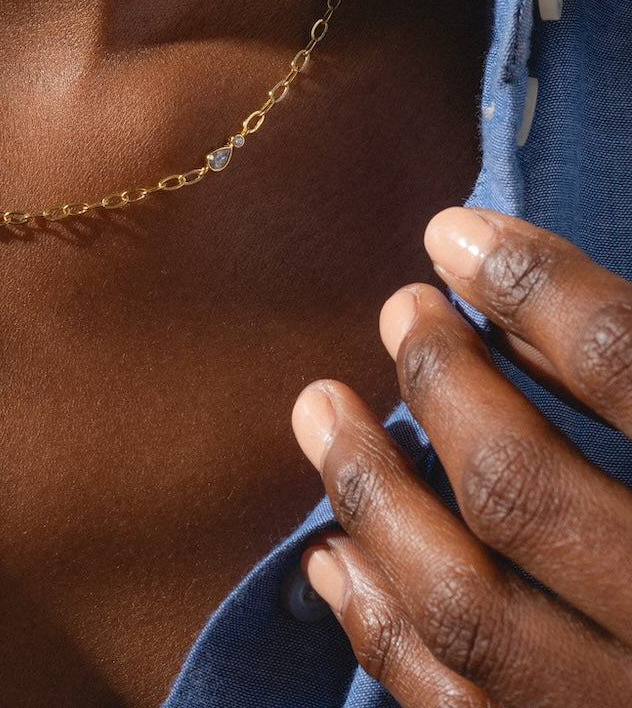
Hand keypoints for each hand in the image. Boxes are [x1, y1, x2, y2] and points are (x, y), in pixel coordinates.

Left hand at [290, 208, 631, 706]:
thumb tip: (504, 267)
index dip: (536, 286)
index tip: (455, 233)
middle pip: (524, 493)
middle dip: (442, 384)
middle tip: (400, 308)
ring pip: (464, 607)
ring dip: (372, 493)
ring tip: (322, 406)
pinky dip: (378, 625)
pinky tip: (334, 554)